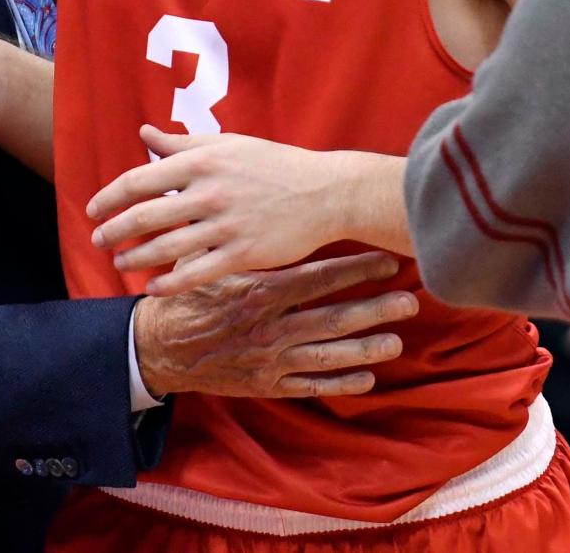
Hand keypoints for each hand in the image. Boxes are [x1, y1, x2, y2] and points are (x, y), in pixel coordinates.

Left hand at [89, 126, 397, 293]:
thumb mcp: (227, 145)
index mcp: (202, 160)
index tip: (93, 209)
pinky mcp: (243, 253)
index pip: (140, 180)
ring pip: (166, 247)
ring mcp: (226, 224)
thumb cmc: (273, 165)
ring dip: (135, 259)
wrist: (324, 192)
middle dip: (113, 231)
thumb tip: (145, 133)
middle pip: (145, 216)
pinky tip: (153, 287)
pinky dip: (169, 282)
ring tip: (120, 265)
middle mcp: (209, 191)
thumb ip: (182, 143)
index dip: (109, 197)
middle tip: (97, 241)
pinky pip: (196, 272)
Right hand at [132, 251, 415, 398]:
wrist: (159, 350)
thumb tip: (231, 183)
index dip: (354, 269)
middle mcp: (269, 327)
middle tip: (410, 301)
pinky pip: (310, 386)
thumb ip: (225, 225)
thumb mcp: (198, 256)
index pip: (316, 278)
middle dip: (373, 309)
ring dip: (366, 348)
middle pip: (332, 318)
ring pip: (327, 355)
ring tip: (397, 339)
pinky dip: (340, 383)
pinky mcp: (267, 384)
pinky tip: (368, 378)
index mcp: (257, 291)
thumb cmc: (183, 296)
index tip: (385, 260)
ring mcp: (270, 359)